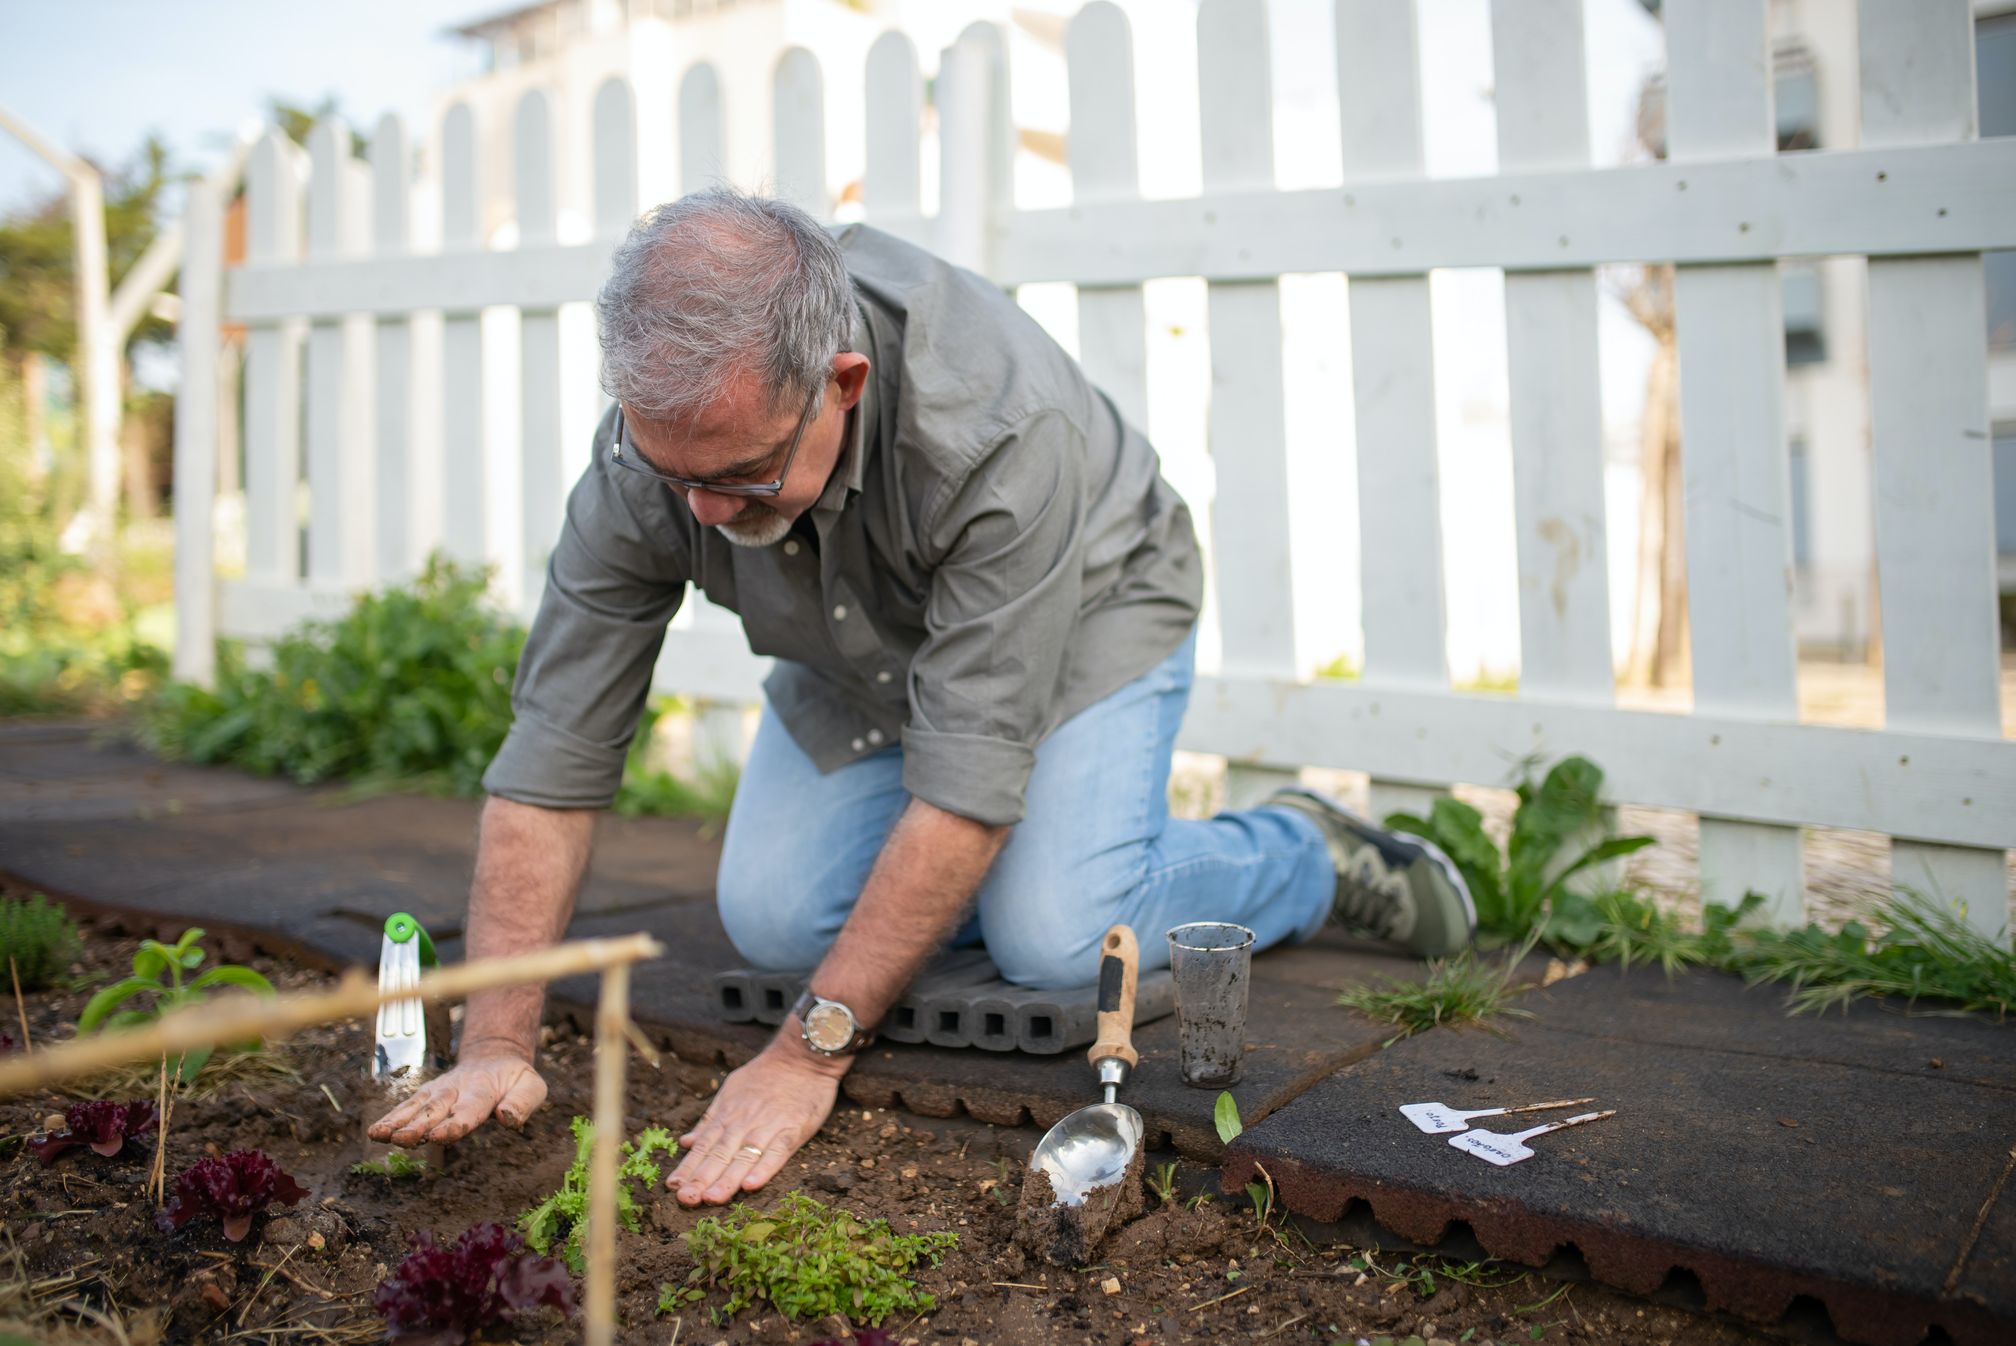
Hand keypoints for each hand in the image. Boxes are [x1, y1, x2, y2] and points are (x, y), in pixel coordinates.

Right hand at [366, 1045, 547, 1145]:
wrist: (494, 1057)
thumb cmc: (514, 1079)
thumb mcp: (532, 1087)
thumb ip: (522, 1103)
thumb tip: (507, 1118)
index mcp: (484, 1089)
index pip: (469, 1108)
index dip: (455, 1123)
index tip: (440, 1136)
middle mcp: (456, 1089)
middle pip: (436, 1109)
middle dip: (418, 1125)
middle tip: (401, 1139)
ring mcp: (439, 1091)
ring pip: (417, 1106)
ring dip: (398, 1121)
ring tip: (379, 1135)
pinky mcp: (427, 1095)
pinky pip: (407, 1105)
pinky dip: (391, 1117)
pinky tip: (375, 1133)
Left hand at [667, 1037, 845, 1205]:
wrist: (801, 1055)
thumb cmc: (765, 1074)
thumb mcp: (731, 1089)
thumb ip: (710, 1119)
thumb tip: (686, 1142)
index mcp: (727, 1115)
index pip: (704, 1145)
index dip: (688, 1167)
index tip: (673, 1187)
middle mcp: (744, 1122)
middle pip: (720, 1154)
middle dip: (702, 1178)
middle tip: (686, 1199)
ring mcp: (768, 1126)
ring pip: (744, 1156)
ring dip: (727, 1179)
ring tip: (711, 1199)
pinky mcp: (793, 1128)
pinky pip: (777, 1151)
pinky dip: (764, 1168)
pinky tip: (751, 1185)